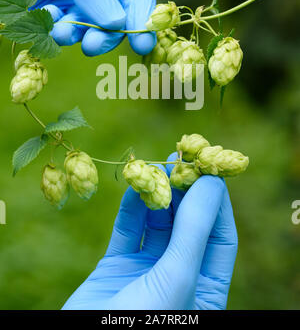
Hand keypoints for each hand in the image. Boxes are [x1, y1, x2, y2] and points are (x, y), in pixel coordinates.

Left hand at [0, 0, 155, 55]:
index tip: (142, 43)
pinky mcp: (59, 16)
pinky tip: (44, 18)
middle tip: (92, 46)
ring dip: (77, 35)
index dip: (143, 18)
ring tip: (58, 31)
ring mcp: (80, 2)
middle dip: (107, 35)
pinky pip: (69, 35)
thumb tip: (118, 23)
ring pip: (94, 32)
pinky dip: (57, 33)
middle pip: (120, 20)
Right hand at [62, 153, 237, 309]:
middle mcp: (178, 277)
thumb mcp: (178, 278)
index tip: (210, 169)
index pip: (220, 237)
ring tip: (157, 166)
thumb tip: (212, 184)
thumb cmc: (143, 325)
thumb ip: (194, 231)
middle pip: (188, 225)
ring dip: (158, 195)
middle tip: (181, 158)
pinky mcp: (116, 266)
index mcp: (204, 288)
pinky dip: (131, 207)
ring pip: (157, 223)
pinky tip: (135, 184)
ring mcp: (146, 271)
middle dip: (186, 192)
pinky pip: (127, 230)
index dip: (216, 202)